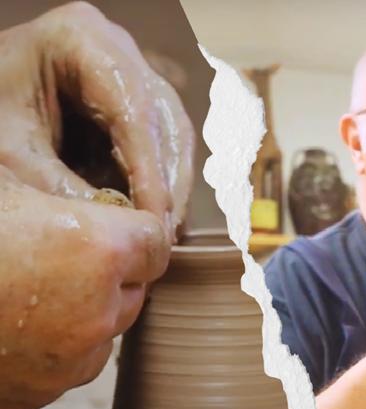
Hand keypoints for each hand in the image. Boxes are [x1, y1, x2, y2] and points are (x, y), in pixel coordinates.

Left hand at [0, 2, 194, 240]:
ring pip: (170, 132)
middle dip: (168, 182)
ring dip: (170, 184)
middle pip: (164, 120)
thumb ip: (68, 192)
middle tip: (167, 232)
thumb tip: (130, 231)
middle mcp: (118, 50)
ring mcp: (130, 73)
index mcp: (81, 40)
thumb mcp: (14, 156)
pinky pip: (160, 142)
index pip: (132, 112)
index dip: (150, 171)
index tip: (157, 221)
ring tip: (166, 229)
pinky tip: (156, 212)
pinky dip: (160, 180)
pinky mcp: (133, 99)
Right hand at [0, 169, 169, 408]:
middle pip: (136, 289)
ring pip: (107, 330)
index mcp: (98, 251)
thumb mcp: (5, 184)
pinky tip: (14, 326)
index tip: (120, 227)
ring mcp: (71, 361)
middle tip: (67, 256)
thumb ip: (54, 187)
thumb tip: (83, 191)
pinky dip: (57, 347)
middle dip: (113, 273)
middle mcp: (98, 312)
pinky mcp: (41, 394)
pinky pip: (71, 364)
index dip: (137, 232)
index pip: (157, 243)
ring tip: (34, 292)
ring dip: (87, 313)